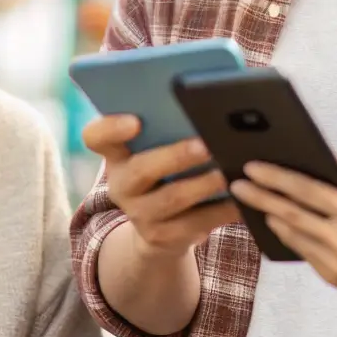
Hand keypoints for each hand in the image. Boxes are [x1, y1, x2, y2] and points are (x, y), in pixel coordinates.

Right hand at [82, 114, 238, 256]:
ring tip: (227, 174)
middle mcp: (122, 184)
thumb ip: (169, 127)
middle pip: (141, 170)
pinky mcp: (163, 236)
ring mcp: (140, 214)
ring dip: (202, 185)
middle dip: (174, 157)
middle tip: (204, 145)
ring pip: (171, 199)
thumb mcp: (156, 150)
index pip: (96, 137)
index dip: (111, 128)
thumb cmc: (164, 171)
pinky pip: (195, 224)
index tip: (135, 120)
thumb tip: (207, 100)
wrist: (158, 227)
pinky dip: (220, 211)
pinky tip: (240, 201)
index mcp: (116, 155)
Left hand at [229, 160, 336, 304]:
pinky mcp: (335, 279)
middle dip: (259, 197)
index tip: (252, 166)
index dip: (275, 177)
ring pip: (292, 235)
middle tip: (235, 182)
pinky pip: (305, 252)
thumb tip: (329, 162)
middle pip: (289, 214)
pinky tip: (280, 221)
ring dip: (270, 216)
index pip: (306, 191)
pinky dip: (290, 234)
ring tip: (252, 199)